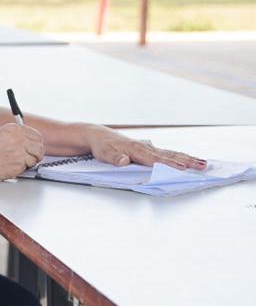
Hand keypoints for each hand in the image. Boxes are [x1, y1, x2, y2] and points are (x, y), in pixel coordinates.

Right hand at [0, 122, 44, 182]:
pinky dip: (19, 170)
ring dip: (27, 163)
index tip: (32, 148)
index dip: (35, 144)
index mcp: (14, 129)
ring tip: (12, 163)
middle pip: (39, 148)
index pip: (37, 136)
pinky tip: (6, 167)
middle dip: (35, 154)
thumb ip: (14, 137)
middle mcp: (19, 139)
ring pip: (34, 160)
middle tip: (27, 158)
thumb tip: (28, 144)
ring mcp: (20, 153)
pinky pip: (25, 169)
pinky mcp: (18, 166)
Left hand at [82, 126, 205, 170]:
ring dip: (188, 158)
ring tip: (203, 163)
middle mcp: (146, 147)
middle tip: (203, 166)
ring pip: (172, 154)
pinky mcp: (150, 150)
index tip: (183, 169)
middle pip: (170, 156)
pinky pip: (168, 154)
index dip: (169, 165)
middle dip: (187, 161)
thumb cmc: (103, 146)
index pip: (155, 159)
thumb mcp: (104, 153)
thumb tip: (123, 161)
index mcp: (137, 150)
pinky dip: (180, 157)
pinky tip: (190, 160)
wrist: (100, 136)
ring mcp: (150, 148)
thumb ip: (114, 158)